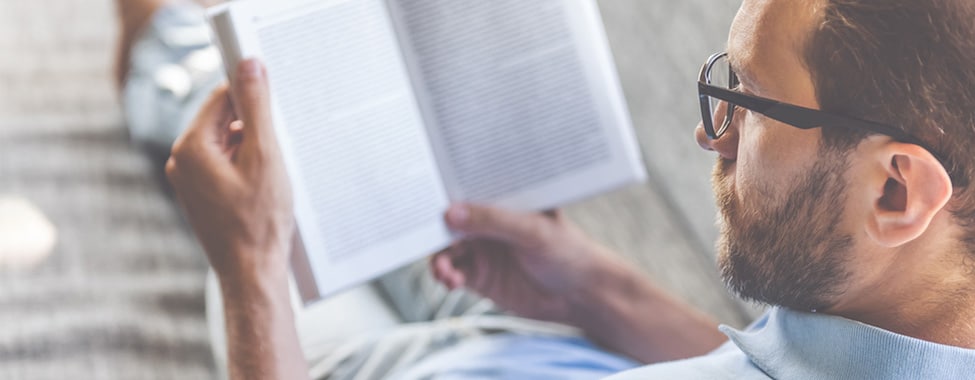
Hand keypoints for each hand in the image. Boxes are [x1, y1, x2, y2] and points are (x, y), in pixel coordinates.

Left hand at [166, 59, 293, 281]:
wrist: (252, 272)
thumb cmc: (259, 221)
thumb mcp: (265, 156)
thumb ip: (257, 107)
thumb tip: (250, 64)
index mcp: (190, 147)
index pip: (220, 97)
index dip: (250, 94)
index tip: (275, 99)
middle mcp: (182, 161)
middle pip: (223, 119)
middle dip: (254, 127)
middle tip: (279, 148)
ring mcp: (189, 180)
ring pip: (226, 143)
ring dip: (253, 148)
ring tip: (272, 175)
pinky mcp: (201, 195)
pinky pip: (225, 164)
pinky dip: (247, 167)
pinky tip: (265, 187)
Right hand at [431, 204, 625, 323]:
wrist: (580, 296)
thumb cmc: (568, 252)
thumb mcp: (533, 231)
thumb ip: (493, 220)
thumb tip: (451, 213)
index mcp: (503, 199)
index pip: (469, 188)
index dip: (446, 189)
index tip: (425, 193)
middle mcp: (488, 221)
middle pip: (450, 219)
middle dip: (433, 226)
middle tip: (420, 234)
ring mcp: (482, 248)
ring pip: (446, 248)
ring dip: (439, 257)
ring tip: (444, 270)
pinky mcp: (479, 276)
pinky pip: (452, 272)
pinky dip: (446, 275)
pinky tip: (450, 280)